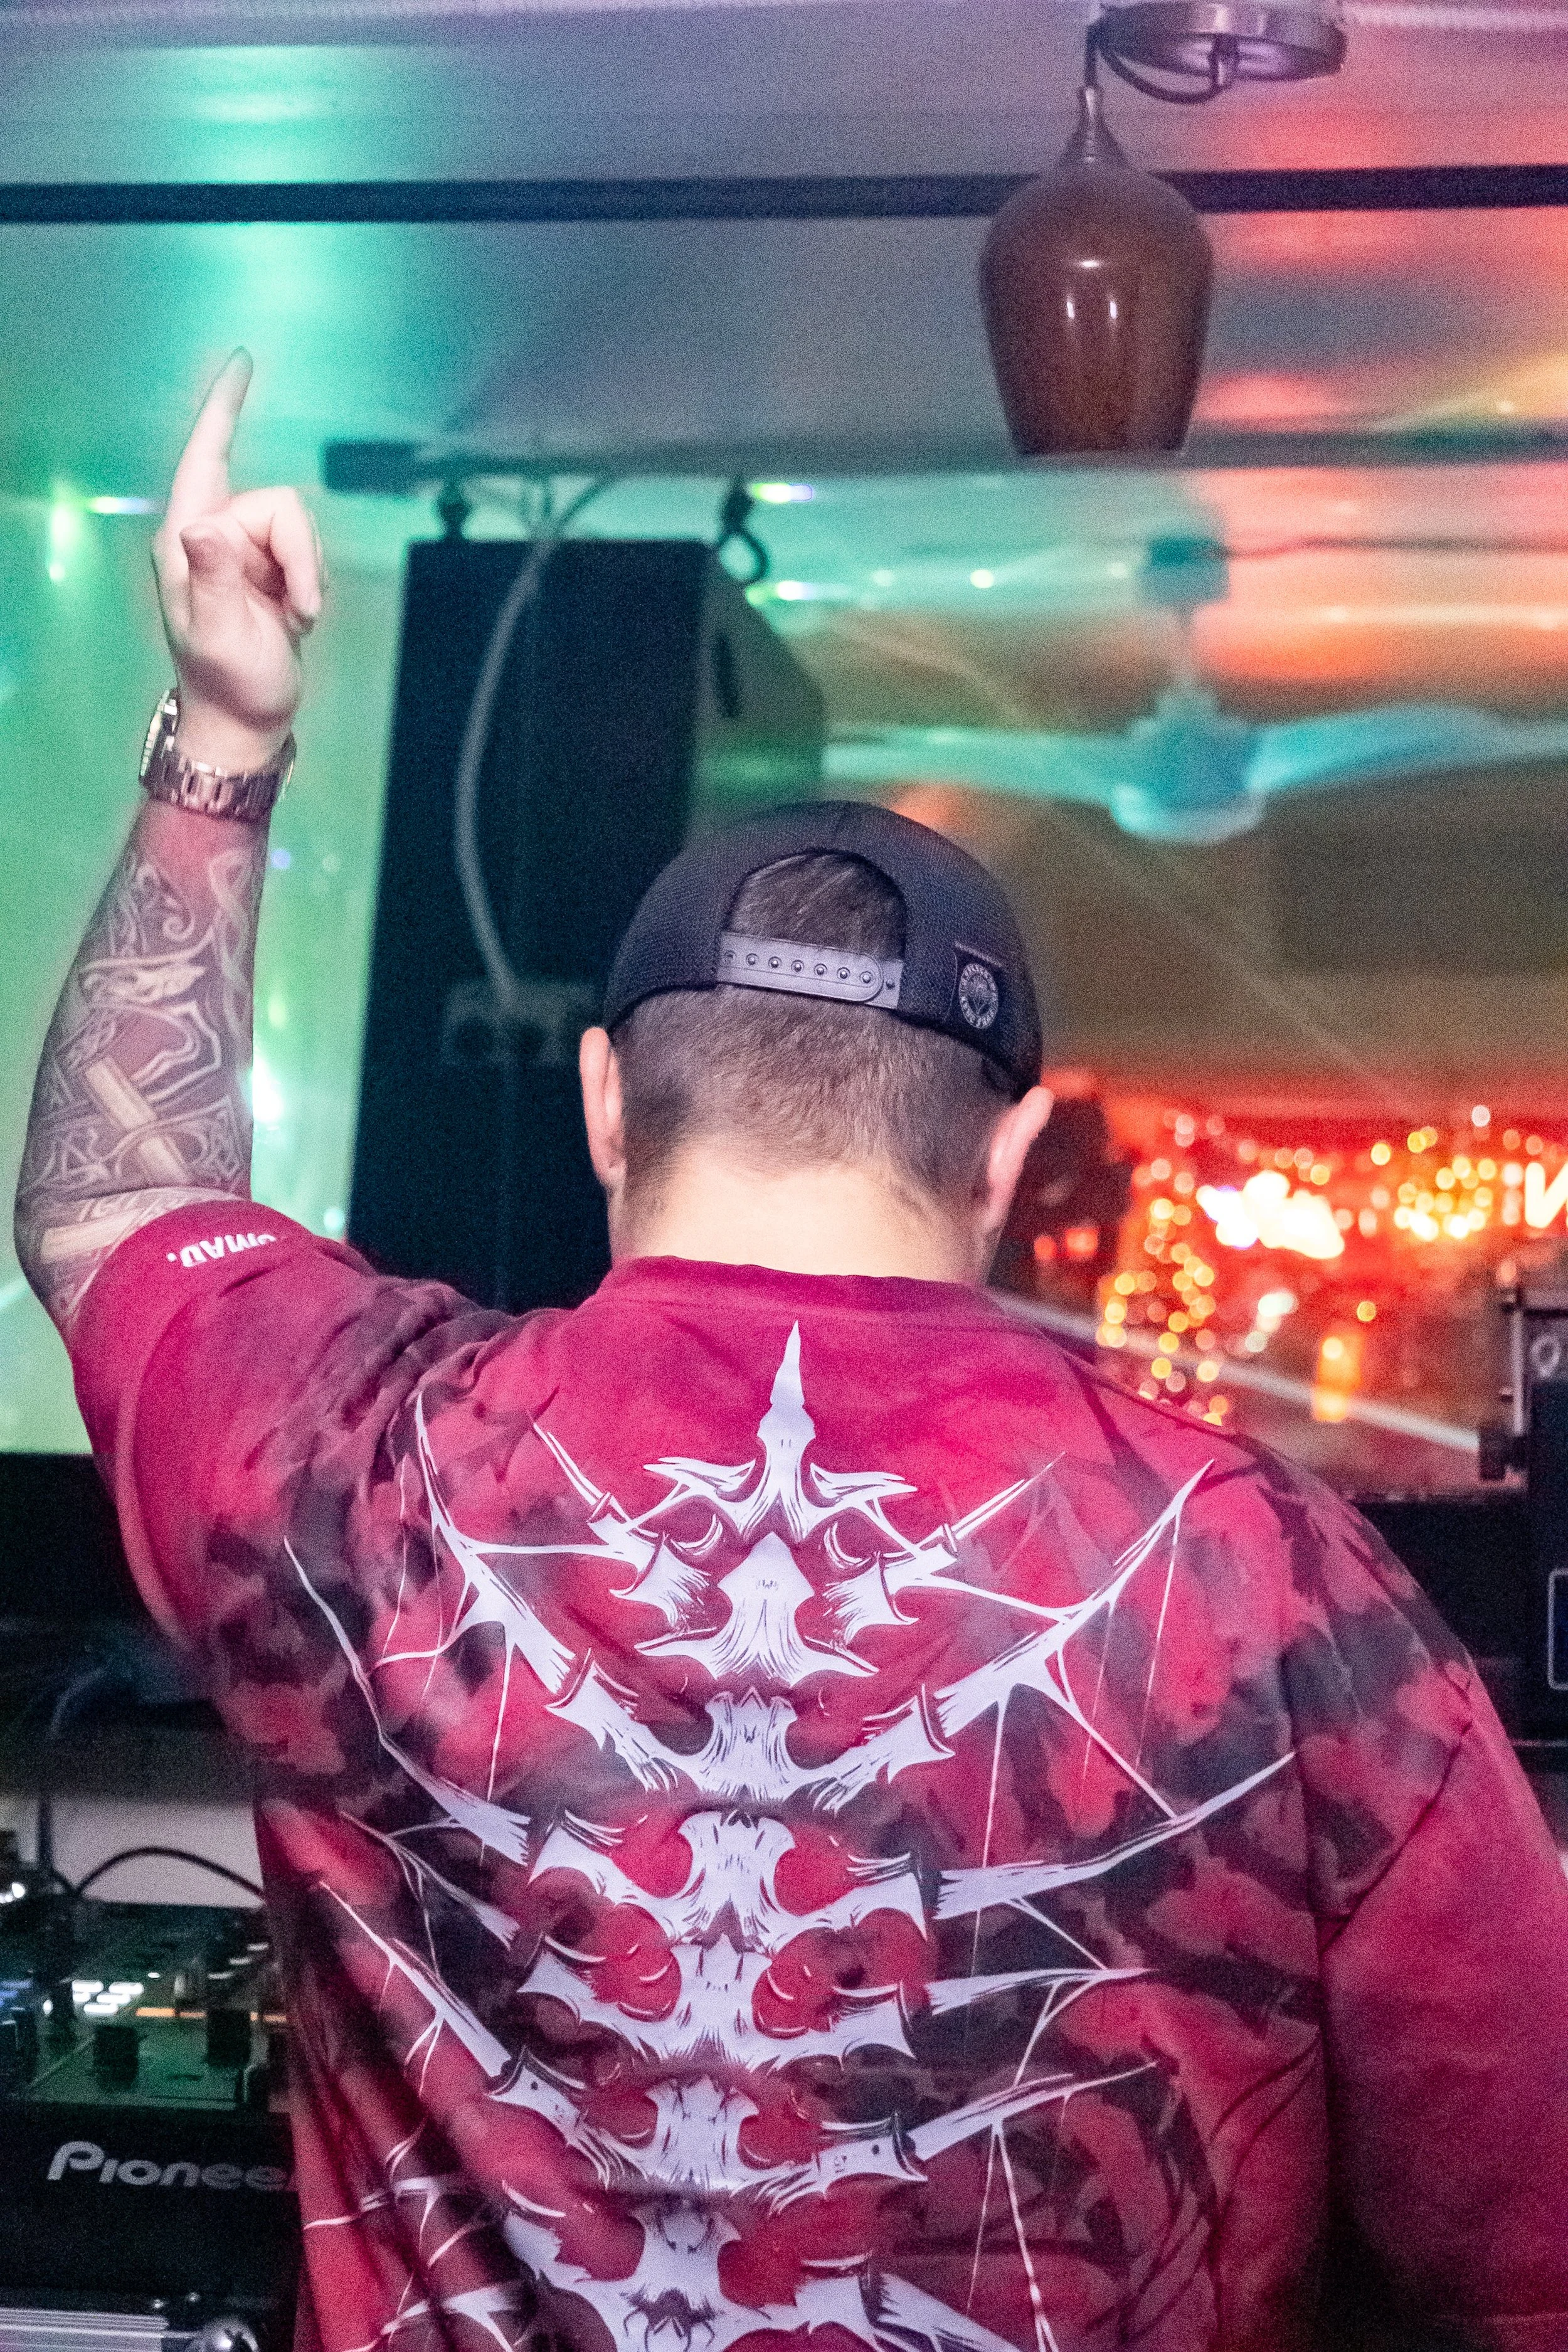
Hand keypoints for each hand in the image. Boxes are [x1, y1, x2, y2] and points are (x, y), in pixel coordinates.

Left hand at [152, 350, 323, 770]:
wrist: (245, 725)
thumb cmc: (229, 684)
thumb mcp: (223, 633)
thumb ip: (215, 577)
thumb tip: (205, 528)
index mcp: (189, 543)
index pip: (206, 459)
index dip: (223, 412)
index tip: (242, 365)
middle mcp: (211, 538)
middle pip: (278, 506)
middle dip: (300, 554)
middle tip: (301, 610)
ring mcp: (241, 555)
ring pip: (298, 531)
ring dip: (308, 575)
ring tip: (296, 620)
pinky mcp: (266, 574)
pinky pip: (306, 554)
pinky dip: (310, 585)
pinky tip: (298, 618)